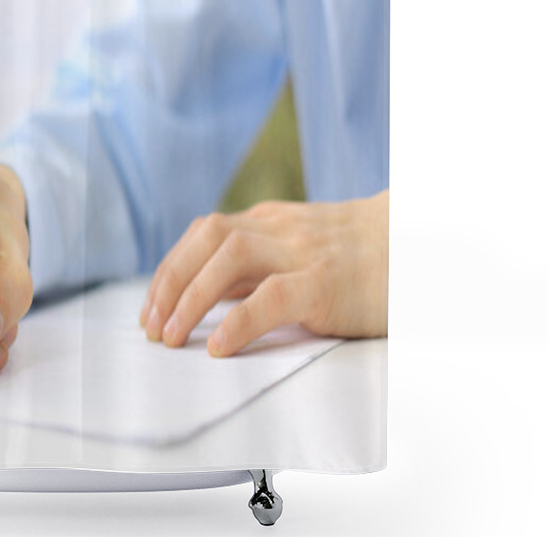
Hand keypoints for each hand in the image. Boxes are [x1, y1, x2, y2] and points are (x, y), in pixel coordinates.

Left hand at [139, 191, 387, 355]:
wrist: (418, 249)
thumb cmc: (356, 260)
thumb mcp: (298, 252)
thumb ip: (258, 267)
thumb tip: (208, 296)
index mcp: (269, 221)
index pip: (204, 232)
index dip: (170, 268)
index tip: (150, 307)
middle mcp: (278, 228)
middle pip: (206, 237)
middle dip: (168, 280)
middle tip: (151, 326)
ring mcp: (302, 251)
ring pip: (229, 257)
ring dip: (190, 297)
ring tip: (171, 336)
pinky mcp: (326, 282)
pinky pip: (272, 296)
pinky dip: (238, 321)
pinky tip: (218, 346)